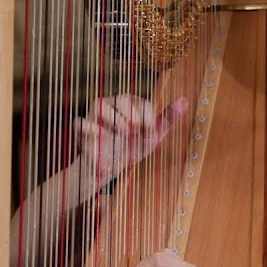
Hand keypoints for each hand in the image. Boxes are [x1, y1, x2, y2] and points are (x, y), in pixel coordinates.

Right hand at [74, 95, 188, 186]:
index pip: (142, 102)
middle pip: (122, 99)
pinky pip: (81, 122)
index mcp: (129, 104)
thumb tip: (186, 100)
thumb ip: (168, 118)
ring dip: (115, 120)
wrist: (110, 168)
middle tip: (136, 132)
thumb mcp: (152, 136)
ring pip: (101, 104)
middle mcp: (111, 104)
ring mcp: (95, 115)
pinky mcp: (83, 129)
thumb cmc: (131, 147)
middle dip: (133, 116)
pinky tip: (98, 134)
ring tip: (122, 134)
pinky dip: (89, 127)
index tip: (148, 132)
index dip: (148, 117)